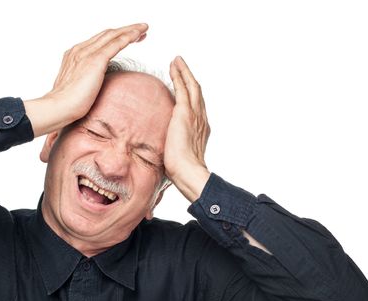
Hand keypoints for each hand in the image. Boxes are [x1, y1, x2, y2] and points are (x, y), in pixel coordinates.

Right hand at [24, 23, 147, 136]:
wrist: (58, 108)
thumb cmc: (65, 106)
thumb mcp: (75, 89)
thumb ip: (83, 84)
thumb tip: (90, 91)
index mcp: (74, 56)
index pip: (97, 42)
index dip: (113, 38)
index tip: (126, 39)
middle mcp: (80, 50)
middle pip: (106, 34)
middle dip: (124, 31)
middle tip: (140, 31)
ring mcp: (87, 53)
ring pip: (113, 35)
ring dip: (130, 30)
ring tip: (144, 29)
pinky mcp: (96, 60)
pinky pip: (116, 43)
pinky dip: (129, 36)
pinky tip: (139, 34)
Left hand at [164, 56, 210, 201]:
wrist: (188, 172)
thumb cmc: (182, 170)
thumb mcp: (179, 155)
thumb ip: (175, 147)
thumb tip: (166, 150)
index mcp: (200, 128)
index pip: (196, 106)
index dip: (191, 93)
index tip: (184, 85)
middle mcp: (201, 118)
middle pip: (197, 91)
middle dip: (188, 77)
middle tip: (180, 64)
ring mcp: (195, 114)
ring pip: (191, 86)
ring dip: (184, 72)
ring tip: (176, 61)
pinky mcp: (185, 113)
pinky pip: (183, 88)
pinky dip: (179, 75)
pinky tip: (173, 66)